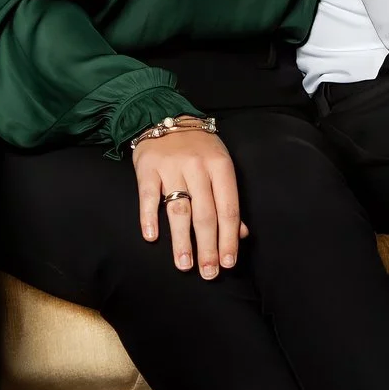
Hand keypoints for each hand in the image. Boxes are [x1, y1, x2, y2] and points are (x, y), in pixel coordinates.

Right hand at [130, 121, 246, 278]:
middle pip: (205, 214)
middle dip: (208, 247)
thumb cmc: (198, 148)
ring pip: (178, 209)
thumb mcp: (220, 166)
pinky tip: (152, 238)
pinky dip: (149, 217)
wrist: (163, 115)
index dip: (229, 238)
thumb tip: (241, 234)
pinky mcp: (147, 168)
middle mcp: (197, 167)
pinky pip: (148, 196)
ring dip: (181, 240)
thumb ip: (229, 200)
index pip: (228, 209)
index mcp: (221, 167)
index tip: (228, 263)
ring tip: (184, 265)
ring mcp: (171, 167)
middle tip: (208, 273)